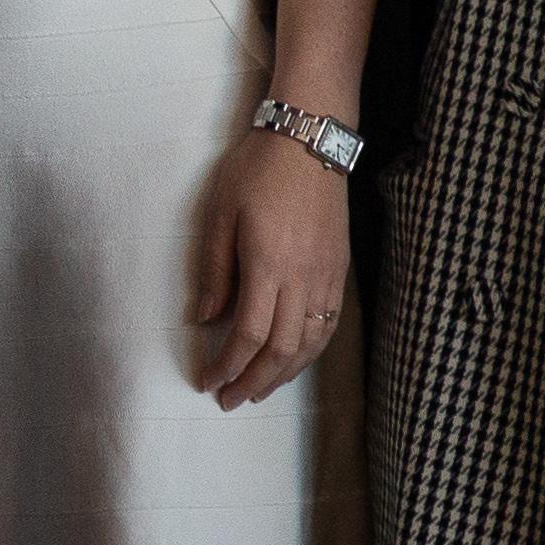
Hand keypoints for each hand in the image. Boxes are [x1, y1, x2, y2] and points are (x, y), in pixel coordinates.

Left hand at [192, 124, 353, 409]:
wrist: (309, 145)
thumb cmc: (255, 173)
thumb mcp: (219, 215)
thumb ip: (214, 272)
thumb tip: (204, 320)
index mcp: (269, 265)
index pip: (249, 333)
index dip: (229, 364)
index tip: (209, 382)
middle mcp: (304, 279)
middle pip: (282, 349)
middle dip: (255, 381)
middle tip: (230, 400)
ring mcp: (328, 278)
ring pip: (310, 343)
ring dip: (284, 374)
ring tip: (258, 390)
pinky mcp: (340, 273)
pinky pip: (328, 326)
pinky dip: (309, 352)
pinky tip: (293, 362)